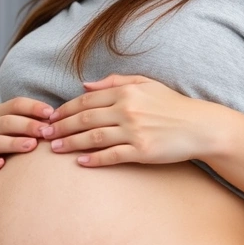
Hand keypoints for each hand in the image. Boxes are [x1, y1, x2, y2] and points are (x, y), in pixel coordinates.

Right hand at [0, 97, 52, 178]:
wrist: (8, 171)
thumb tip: (59, 117)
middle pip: (7, 122)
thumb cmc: (26, 144)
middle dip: (27, 125)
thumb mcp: (30, 128)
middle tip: (45, 132)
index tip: (51, 113)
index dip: (34, 107)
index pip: (16, 104)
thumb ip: (41, 120)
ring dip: (13, 143)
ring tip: (32, 146)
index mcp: (0, 112)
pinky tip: (2, 164)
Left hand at [45, 75, 218, 166]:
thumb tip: (85, 85)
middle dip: (61, 127)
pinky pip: (112, 155)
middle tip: (44, 134)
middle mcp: (128, 110)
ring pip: (94, 137)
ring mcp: (134, 131)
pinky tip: (80, 162)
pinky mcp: (142, 151)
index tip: (50, 117)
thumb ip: (114, 82)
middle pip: (85, 119)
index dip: (65, 109)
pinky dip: (94, 159)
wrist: (200, 126)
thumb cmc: (171, 105)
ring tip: (55, 149)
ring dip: (71, 143)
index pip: (86, 100)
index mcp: (126, 92)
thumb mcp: (145, 84)